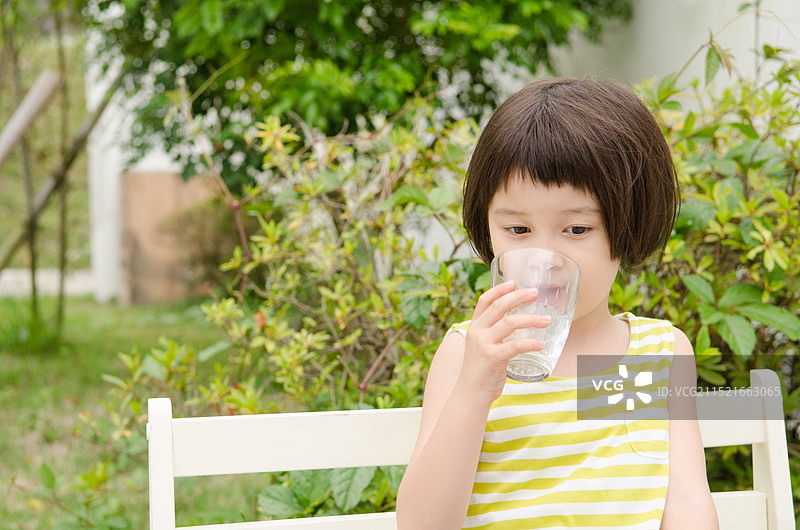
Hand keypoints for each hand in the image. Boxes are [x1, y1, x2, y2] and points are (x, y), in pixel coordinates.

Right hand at [457, 281, 549, 404]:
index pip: (484, 300)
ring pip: (510, 322)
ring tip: (547, 320)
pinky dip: (531, 343)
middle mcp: (477, 332)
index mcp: (474, 327)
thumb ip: (492, 334)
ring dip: (531, 319)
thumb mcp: (480, 346)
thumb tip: (515, 324)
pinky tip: (541, 344)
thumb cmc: (480, 371)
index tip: (514, 282)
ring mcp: (484, 344)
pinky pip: (516, 345)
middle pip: (499, 306)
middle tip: (535, 293)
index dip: (499, 289)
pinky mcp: (493, 357)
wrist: (470, 393)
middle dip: (518, 296)